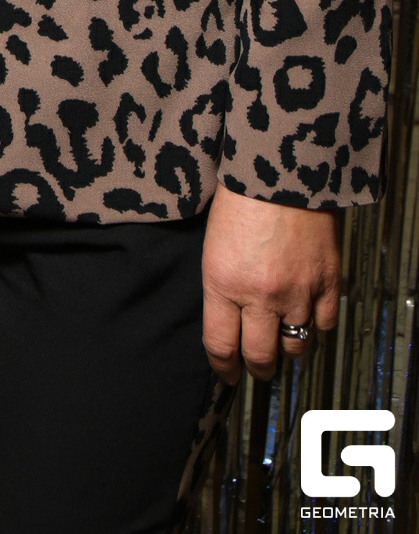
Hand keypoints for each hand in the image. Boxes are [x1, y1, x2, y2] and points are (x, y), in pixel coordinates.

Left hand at [201, 181, 338, 382]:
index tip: (225, 373)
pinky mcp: (327, 282)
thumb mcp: (213, 245)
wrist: (281, 167)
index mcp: (223, 283)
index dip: (222, 368)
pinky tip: (306, 314)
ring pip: (295, 346)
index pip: (220, 347)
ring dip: (287, 348)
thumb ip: (221, 286)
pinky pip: (324, 324)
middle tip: (255, 366)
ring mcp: (297, 291)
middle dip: (256, 368)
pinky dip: (315, 324)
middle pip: (260, 357)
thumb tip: (227, 321)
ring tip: (281, 342)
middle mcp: (260, 295)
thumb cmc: (240, 197)